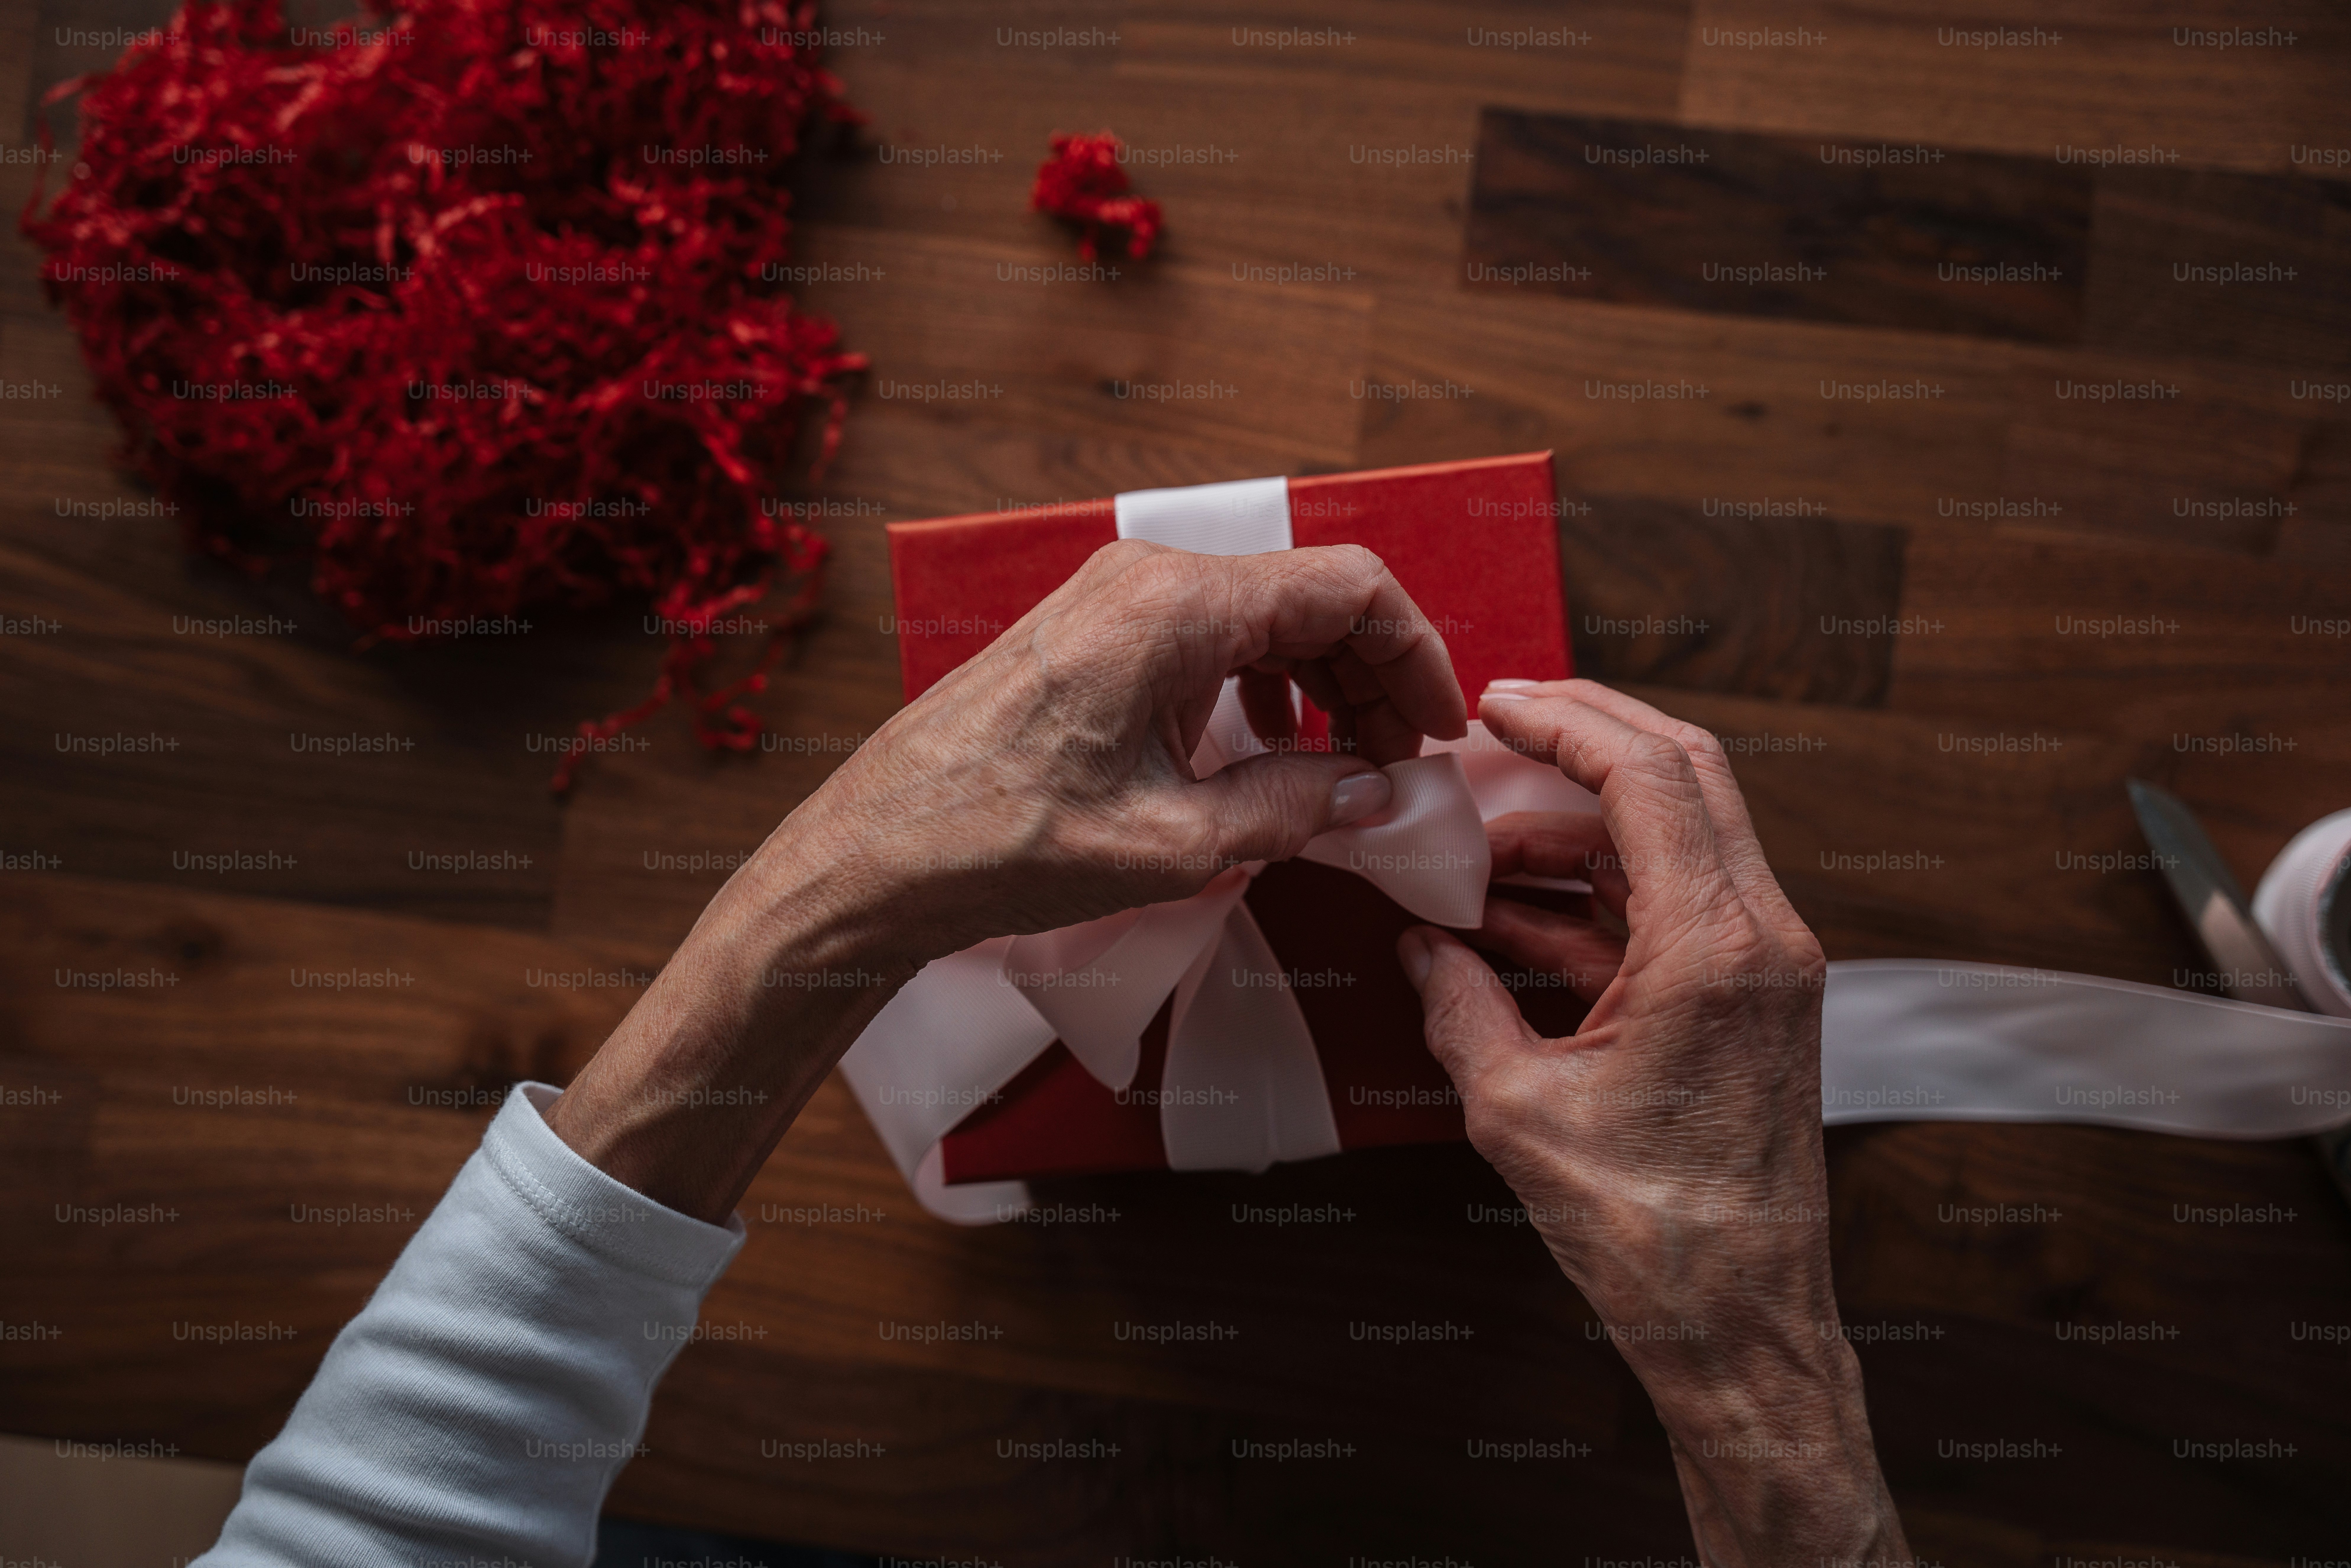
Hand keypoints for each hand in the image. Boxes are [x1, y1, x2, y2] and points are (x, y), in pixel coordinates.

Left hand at [795, 537, 1468, 963]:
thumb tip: (1371, 793)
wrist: (874, 855)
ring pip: (1261, 618)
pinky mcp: (1091, 636)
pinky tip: (1264, 753)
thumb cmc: (1000, 843)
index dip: (1414, 655)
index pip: (1349, 589)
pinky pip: (1207, 639)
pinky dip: (1257, 687)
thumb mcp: (1173, 843)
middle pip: (1310, 599)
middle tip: (1397, 767)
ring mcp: (1114, 602)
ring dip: (1318, 686)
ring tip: (1341, 769)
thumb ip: (1291, 807)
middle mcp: (1147, 581)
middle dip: (1372, 678)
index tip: (1437, 729)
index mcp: (1176, 607)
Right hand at [1398, 679, 1907, 1563]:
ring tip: (1474, 852)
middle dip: (1584, 739)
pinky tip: (1506, 920)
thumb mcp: (1517, 1109)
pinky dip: (1591, 901)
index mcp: (1716, 948)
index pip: (1649, 775)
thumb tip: (1420, 950)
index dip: (1568, 720)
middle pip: (1681, 778)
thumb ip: (1460, 1008)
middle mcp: (1760, 939)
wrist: (1740, 1324)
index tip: (1497, 701)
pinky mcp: (1747, 1001)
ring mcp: (1763, 968)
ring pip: (1671, 841)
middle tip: (1497, 726)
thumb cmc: (1651, 1235)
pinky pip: (1666, 911)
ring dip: (1573, 832)